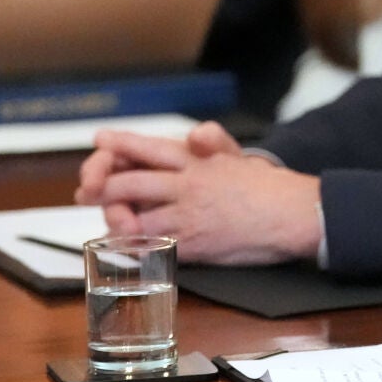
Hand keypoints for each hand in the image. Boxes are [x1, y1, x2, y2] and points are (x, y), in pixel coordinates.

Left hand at [77, 121, 323, 264]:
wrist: (293, 214)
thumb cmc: (268, 187)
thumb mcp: (238, 155)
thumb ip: (212, 142)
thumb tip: (197, 135)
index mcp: (196, 159)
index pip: (148, 147)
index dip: (120, 144)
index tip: (100, 141)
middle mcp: (187, 184)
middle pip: (129, 182)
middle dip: (102, 186)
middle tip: (88, 190)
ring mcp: (188, 215)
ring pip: (134, 217)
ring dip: (115, 218)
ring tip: (108, 218)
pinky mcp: (193, 244)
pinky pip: (152, 246)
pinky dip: (135, 246)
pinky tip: (127, 245)